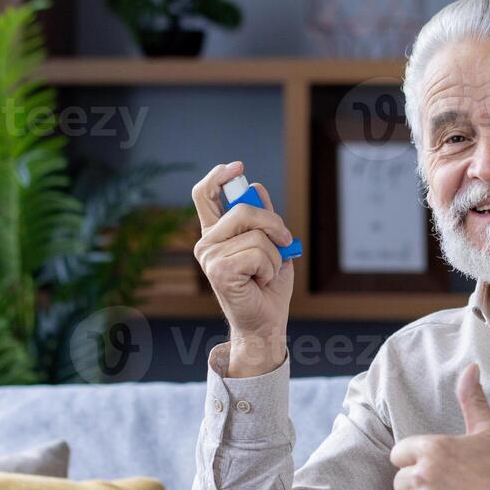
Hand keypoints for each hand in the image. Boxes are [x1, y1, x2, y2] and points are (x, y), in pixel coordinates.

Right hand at [191, 161, 293, 375]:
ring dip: (274, 254)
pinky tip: (260, 281)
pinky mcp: (218, 270)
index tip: (237, 167)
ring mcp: (209, 256)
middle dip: (273, 223)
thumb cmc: (267, 287)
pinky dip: (269, 267)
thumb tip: (255, 187)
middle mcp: (206, 242)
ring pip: (256, 234)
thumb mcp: (272, 245)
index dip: (218, 175)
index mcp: (216, 233)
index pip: (204, 194)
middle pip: (243, 208)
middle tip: (285, 243)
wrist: (267, 323)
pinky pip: (257, 252)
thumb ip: (262, 218)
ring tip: (266, 272)